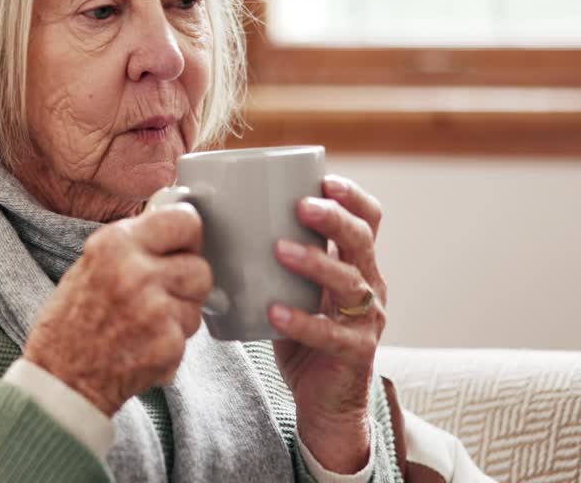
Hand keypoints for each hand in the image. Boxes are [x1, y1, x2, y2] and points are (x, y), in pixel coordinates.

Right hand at [23, 203, 211, 415]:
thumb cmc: (70, 324)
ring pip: (198, 303)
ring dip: (181, 312)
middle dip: (187, 281)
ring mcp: (156, 310)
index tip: (183, 246)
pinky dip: (171, 342)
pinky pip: (188, 335)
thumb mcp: (89, 265)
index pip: (184, 221)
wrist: (60, 380)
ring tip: (146, 323)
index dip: (188, 236)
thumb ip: (132, 245)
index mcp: (115, 244)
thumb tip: (170, 228)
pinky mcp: (169, 344)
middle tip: (163, 292)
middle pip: (200, 267)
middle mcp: (138, 272)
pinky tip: (144, 344)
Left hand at [269, 175, 387, 473]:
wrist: (326, 403)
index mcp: (357, 263)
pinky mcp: (355, 353)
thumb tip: (210, 217)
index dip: (352, 195)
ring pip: (350, 282)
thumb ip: (271, 257)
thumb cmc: (302, 334)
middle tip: (299, 206)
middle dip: (333, 218)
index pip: (369, 219)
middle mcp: (370, 286)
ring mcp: (367, 320)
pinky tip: (274, 310)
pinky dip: (301, 321)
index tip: (325, 178)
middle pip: (362, 241)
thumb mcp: (293, 288)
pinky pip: (331, 334)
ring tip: (280, 250)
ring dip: (315, 262)